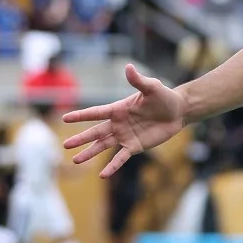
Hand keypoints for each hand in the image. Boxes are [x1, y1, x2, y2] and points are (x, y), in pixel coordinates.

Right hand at [64, 64, 187, 176]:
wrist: (178, 111)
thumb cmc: (164, 97)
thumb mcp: (151, 87)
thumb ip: (138, 80)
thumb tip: (128, 67)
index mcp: (118, 109)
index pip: (96, 113)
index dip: (81, 116)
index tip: (65, 118)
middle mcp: (118, 123)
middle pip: (95, 132)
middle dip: (81, 139)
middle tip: (65, 144)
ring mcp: (125, 136)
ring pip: (103, 146)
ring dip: (89, 153)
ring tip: (76, 160)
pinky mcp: (135, 146)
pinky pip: (121, 158)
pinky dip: (112, 166)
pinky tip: (103, 175)